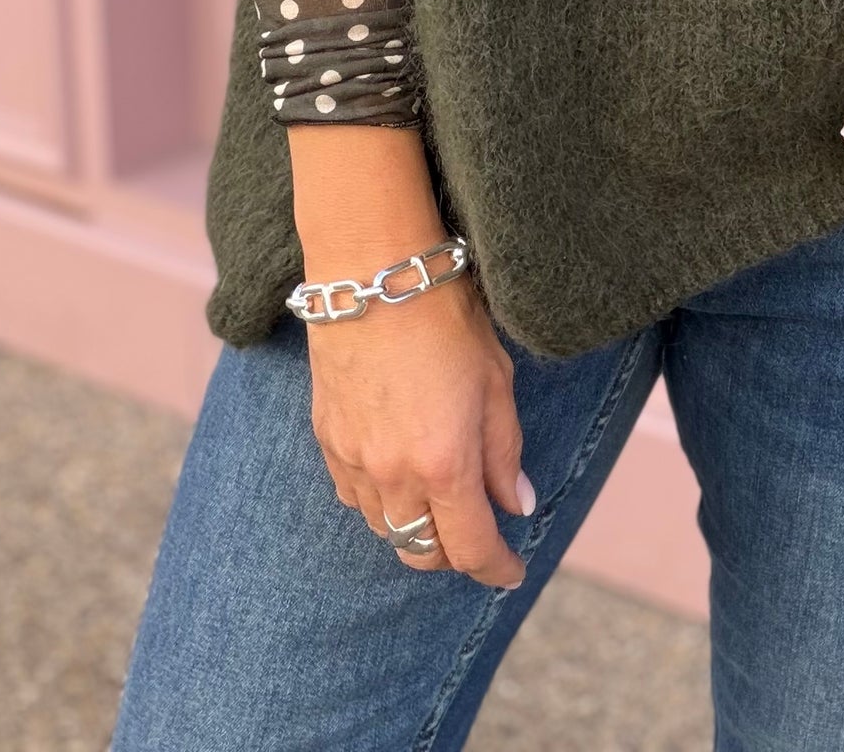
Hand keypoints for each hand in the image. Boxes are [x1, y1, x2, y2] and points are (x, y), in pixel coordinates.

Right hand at [287, 123, 530, 587]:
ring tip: (441, 503)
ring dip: (416, 529)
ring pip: (383, 529)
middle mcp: (392, 475)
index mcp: (444, 464)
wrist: (373, 272)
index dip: (497, 569)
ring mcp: (352, 460)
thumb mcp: (496, 382)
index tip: (514, 571)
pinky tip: (399, 475)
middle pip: (422, 551)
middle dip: (455, 554)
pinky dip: (380, 501)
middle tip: (481, 534)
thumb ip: (505, 452)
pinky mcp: (326, 439)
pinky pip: (353, 496)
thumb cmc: (447, 317)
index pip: (471, 548)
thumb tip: (516, 504)